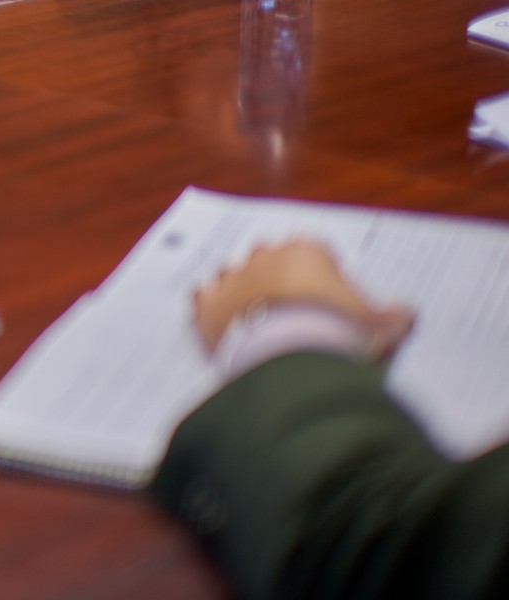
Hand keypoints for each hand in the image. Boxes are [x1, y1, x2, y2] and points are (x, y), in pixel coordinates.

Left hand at [192, 239, 413, 356]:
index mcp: (306, 252)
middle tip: (293, 310)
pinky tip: (223, 322)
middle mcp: (264, 258)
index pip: (315, 252)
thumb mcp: (378, 327)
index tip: (330, 300)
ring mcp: (232, 280)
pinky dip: (211, 307)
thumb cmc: (338, 332)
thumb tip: (406, 316)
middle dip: (279, 277)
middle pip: (270, 259)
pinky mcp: (208, 306)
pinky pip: (204, 298)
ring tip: (258, 320)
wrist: (292, 356)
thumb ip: (391, 318)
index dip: (324, 276)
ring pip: (234, 276)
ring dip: (244, 292)